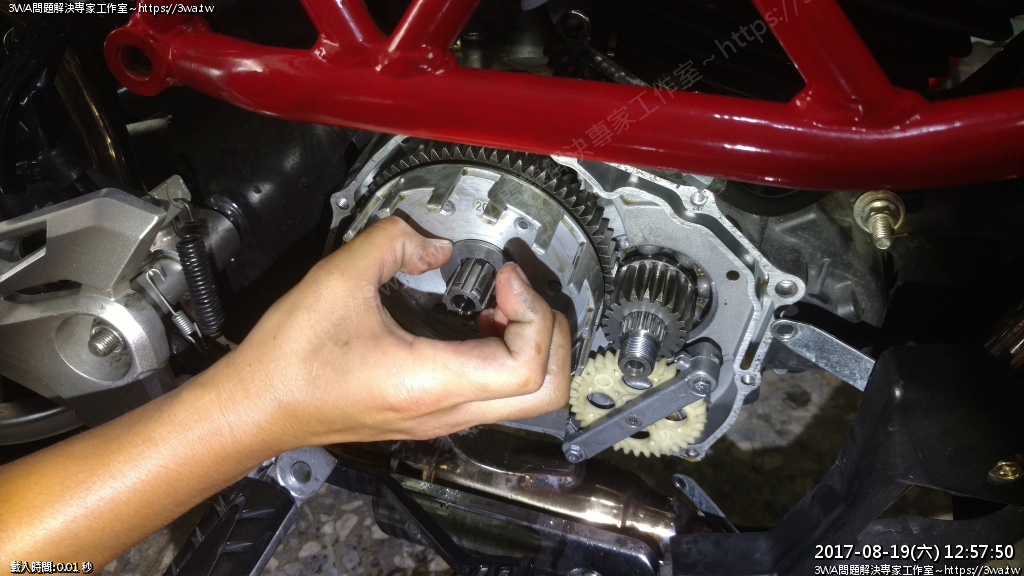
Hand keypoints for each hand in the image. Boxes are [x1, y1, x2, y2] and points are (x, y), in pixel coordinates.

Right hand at [222, 217, 571, 449]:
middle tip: (521, 290)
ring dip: (532, 344)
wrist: (259, 406)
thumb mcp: (339, 278)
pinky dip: (508, 356)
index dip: (533, 312)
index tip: (507, 274)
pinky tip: (477, 320)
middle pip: (546, 394)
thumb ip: (393, 242)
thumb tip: (433, 242)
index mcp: (430, 383)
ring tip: (501, 301)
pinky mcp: (434, 414)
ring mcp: (443, 419)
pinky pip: (497, 394)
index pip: (527, 366)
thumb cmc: (291, 357)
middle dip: (552, 333)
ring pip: (527, 398)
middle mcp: (446, 411)